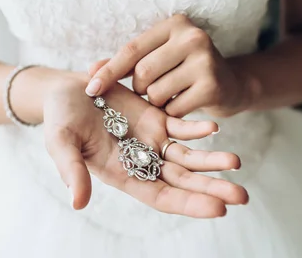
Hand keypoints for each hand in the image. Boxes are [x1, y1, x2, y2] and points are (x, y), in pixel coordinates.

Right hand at [43, 72, 247, 217]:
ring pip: (188, 157)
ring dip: (212, 162)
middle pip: (183, 182)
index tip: (218, 209)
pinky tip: (212, 128)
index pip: (161, 197)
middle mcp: (142, 163)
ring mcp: (152, 141)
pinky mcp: (156, 119)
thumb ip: (71, 170)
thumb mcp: (61, 143)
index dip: (188, 204)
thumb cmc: (60, 120)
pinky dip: (196, 128)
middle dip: (212, 189)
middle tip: (241, 196)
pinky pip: (180, 126)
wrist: (66, 91)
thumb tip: (78, 202)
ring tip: (236, 163)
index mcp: (123, 176)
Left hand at [84, 14, 252, 117]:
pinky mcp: (212, 87)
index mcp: (175, 24)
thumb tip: (90, 71)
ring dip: (157, 103)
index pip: (132, 49)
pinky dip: (172, 113)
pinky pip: (173, 110)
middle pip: (143, 73)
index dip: (109, 71)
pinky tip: (185, 104)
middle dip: (141, 89)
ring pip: (156, 93)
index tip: (90, 88)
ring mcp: (205, 61)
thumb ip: (125, 63)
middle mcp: (192, 37)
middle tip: (153, 90)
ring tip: (173, 95)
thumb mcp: (158, 57)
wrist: (232, 84)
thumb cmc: (185, 69)